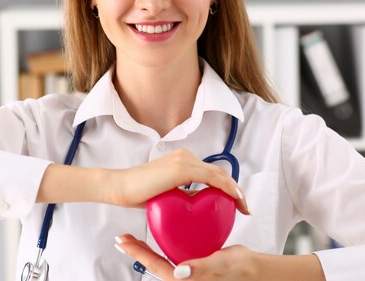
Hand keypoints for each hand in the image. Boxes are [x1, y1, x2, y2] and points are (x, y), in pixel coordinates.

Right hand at [104, 148, 249, 214]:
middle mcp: (185, 156)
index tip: (236, 204)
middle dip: (236, 190)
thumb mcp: (166, 194)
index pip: (211, 173)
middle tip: (245, 207)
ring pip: (219, 174)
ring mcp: (184, 160)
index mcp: (182, 160)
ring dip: (235, 190)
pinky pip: (212, 178)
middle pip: (219, 172)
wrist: (120, 187)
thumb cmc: (138, 193)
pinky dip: (226, 187)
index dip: (227, 187)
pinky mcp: (181, 168)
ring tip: (243, 206)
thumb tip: (194, 205)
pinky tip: (234, 198)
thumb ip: (181, 194)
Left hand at [114, 234, 256, 280]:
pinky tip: (160, 231)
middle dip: (136, 250)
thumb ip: (201, 269)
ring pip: (160, 256)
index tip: (124, 242)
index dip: (138, 253)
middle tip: (121, 238)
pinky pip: (172, 251)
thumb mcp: (219, 264)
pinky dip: (162, 241)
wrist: (251, 269)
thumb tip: (180, 272)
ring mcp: (186, 268)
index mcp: (184, 280)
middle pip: (153, 261)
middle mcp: (182, 276)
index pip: (155, 265)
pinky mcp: (191, 259)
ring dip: (145, 247)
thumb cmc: (238, 269)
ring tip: (132, 236)